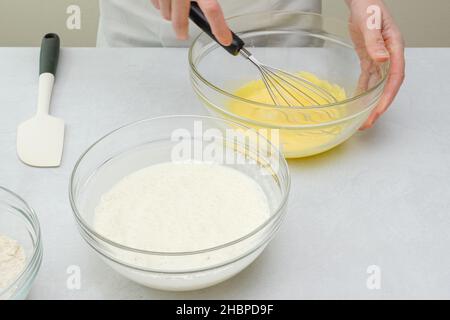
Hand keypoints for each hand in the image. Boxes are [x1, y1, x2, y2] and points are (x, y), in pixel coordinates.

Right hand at [151, 0, 231, 44]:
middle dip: (181, 30)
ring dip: (170, 14)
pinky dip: (161, 4)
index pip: (212, 10)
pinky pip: (156, 5)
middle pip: (180, 21)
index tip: (225, 40)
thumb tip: (211, 9)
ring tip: (174, 5)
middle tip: (183, 34)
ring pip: (166, 15)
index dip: (219, 28)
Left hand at [346, 0, 404, 129]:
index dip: (388, 96)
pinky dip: (363, 91)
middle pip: (387, 87)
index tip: (379, 110)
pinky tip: (358, 102)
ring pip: (377, 86)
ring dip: (371, 102)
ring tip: (363, 119)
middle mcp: (389, 56)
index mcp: (394, 48)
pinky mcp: (369, 58)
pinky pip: (368, 78)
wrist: (362, 1)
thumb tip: (382, 59)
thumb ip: (375, 41)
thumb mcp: (371, 22)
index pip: (394, 78)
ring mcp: (380, 59)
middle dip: (379, 106)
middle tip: (368, 122)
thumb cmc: (369, 7)